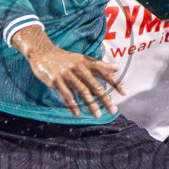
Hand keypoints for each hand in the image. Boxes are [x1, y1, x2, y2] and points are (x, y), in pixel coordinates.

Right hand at [10, 24, 124, 116]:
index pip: (104, 73)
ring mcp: (67, 75)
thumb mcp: (83, 59)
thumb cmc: (65, 59)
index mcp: (86, 63)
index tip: (125, 93)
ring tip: (97, 115)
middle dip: (105, 98)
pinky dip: (72, 105)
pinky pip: (66, 95)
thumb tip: (118, 68)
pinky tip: (77, 113)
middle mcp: (79, 69)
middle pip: (95, 85)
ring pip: (82, 91)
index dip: (115, 82)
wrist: (43, 53)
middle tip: (113, 110)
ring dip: (91, 104)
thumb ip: (100, 65)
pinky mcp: (56, 81)